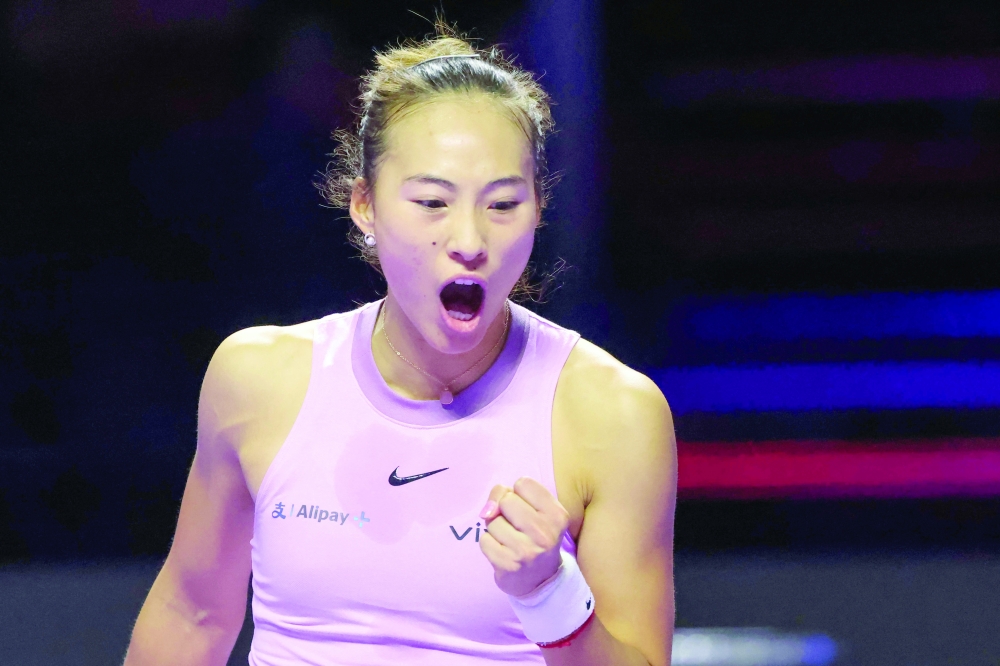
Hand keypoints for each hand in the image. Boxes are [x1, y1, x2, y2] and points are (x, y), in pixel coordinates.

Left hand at [478, 477, 569, 596]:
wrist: (541, 581)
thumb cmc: (535, 537)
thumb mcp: (535, 511)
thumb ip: (508, 495)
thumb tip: (487, 511)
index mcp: (557, 515)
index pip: (523, 483)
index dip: (519, 494)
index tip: (526, 509)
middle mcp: (545, 533)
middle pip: (506, 500)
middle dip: (505, 511)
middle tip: (516, 527)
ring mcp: (526, 551)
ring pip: (492, 520)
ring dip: (496, 528)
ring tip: (510, 540)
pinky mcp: (508, 565)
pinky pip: (484, 540)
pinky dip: (490, 544)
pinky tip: (503, 552)